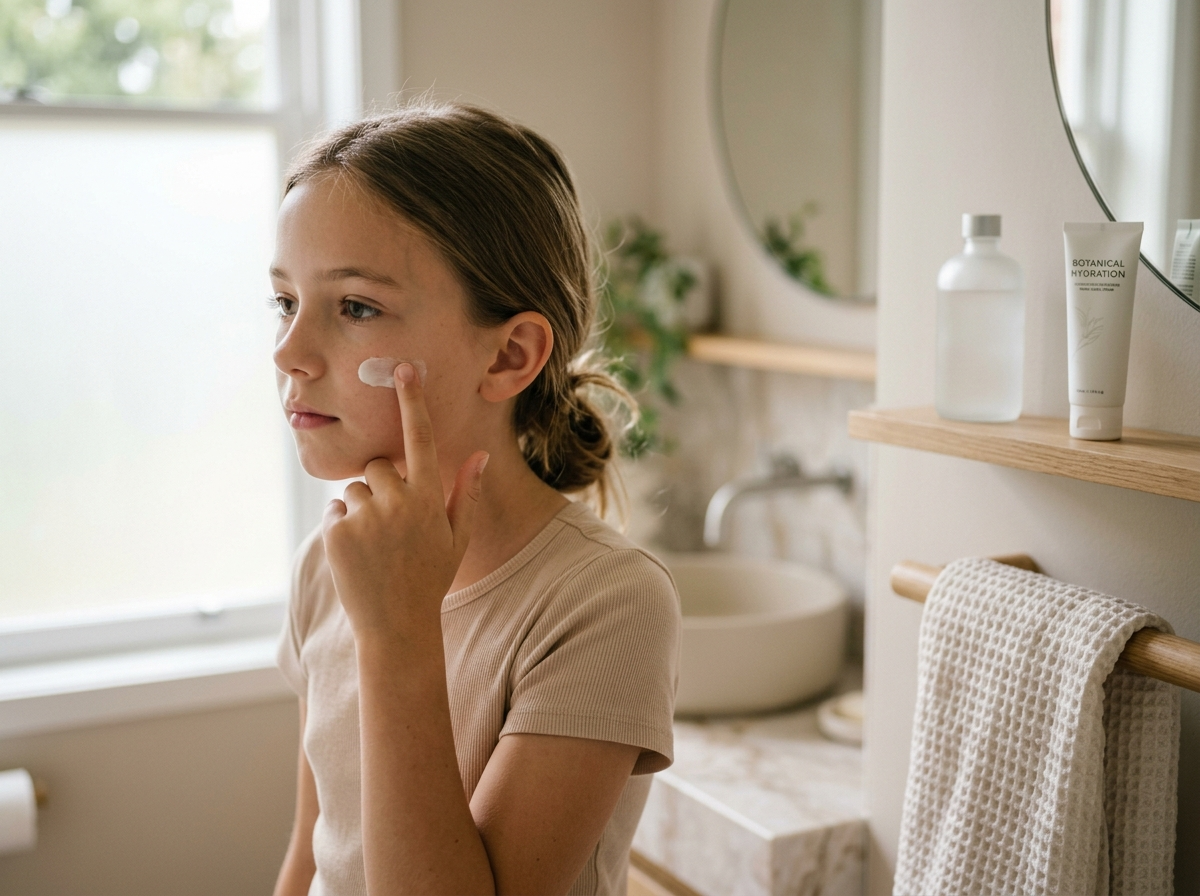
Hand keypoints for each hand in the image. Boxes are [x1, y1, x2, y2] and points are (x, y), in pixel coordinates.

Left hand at [321, 361, 488, 637]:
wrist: (396, 626)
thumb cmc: (431, 579)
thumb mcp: (456, 538)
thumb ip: (465, 493)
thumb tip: (479, 455)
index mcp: (429, 498)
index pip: (420, 438)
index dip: (412, 401)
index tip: (403, 370)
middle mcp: (398, 501)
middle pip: (379, 467)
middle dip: (383, 487)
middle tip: (393, 526)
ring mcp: (366, 516)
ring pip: (355, 489)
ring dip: (362, 509)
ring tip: (377, 546)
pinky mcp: (337, 532)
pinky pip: (336, 511)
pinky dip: (344, 527)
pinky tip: (359, 555)